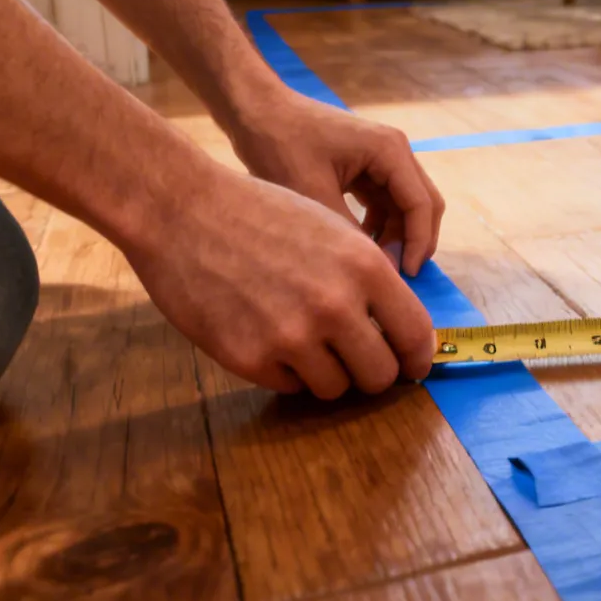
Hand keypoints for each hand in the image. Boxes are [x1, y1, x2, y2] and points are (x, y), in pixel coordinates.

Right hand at [124, 169, 435, 396]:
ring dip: (327, 374)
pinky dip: (286, 372)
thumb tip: (398, 329)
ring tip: (304, 342)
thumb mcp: (333, 232)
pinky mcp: (249, 359)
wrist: (182, 212)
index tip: (413, 368)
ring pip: (335, 389)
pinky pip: (289, 387)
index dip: (418, 359)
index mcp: (365, 267)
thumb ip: (370, 279)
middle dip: (372, 374)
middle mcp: (334, 305)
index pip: (415, 334)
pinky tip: (267, 337)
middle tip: (356, 363)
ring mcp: (291, 336)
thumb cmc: (262, 215)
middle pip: (380, 375)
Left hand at [229, 93, 444, 276]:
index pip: (421, 204)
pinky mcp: (365, 167)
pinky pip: (385, 203)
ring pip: (405, 206)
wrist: (254, 111)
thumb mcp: (312, 193)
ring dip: (396, 236)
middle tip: (396, 278)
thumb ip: (348, 231)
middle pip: (422, 204)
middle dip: (413, 242)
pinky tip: (359, 246)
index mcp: (390, 150)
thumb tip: (375, 270)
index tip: (404, 278)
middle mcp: (394, 151)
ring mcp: (381, 159)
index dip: (417, 244)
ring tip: (375, 267)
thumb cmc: (280, 145)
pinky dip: (379, 227)